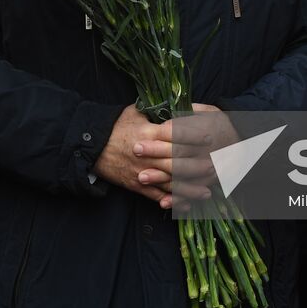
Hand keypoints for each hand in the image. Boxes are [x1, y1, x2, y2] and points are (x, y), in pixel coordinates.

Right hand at [94, 105, 233, 209]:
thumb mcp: (133, 113)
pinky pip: (158, 195)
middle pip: (177, 161)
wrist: (91, 148)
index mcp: (149, 134)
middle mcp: (148, 154)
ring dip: (190, 188)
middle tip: (215, 166)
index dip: (193, 135)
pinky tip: (186, 204)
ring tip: (207, 191)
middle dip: (197, 165)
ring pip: (171, 182)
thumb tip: (171, 103)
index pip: (175, 134)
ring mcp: (143, 172)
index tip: (209, 136)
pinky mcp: (137, 186)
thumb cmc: (113, 127)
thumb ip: (153, 111)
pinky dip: (172, 201)